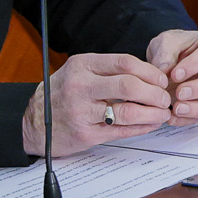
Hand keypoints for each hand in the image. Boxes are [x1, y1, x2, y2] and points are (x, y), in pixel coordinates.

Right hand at [21, 52, 172, 156]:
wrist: (33, 123)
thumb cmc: (61, 95)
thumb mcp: (78, 72)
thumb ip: (108, 71)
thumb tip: (148, 75)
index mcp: (82, 66)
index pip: (124, 63)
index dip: (149, 71)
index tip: (161, 79)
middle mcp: (81, 86)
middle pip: (128, 86)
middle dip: (154, 93)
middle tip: (164, 98)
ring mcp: (82, 112)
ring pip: (127, 112)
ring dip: (152, 114)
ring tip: (162, 113)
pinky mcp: (85, 134)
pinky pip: (121, 131)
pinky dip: (141, 128)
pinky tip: (150, 124)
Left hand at [146, 29, 197, 123]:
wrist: (173, 58)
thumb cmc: (176, 47)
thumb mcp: (167, 42)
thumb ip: (165, 54)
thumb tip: (164, 71)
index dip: (194, 65)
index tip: (175, 74)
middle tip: (179, 92)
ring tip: (176, 108)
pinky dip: (189, 119)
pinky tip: (172, 116)